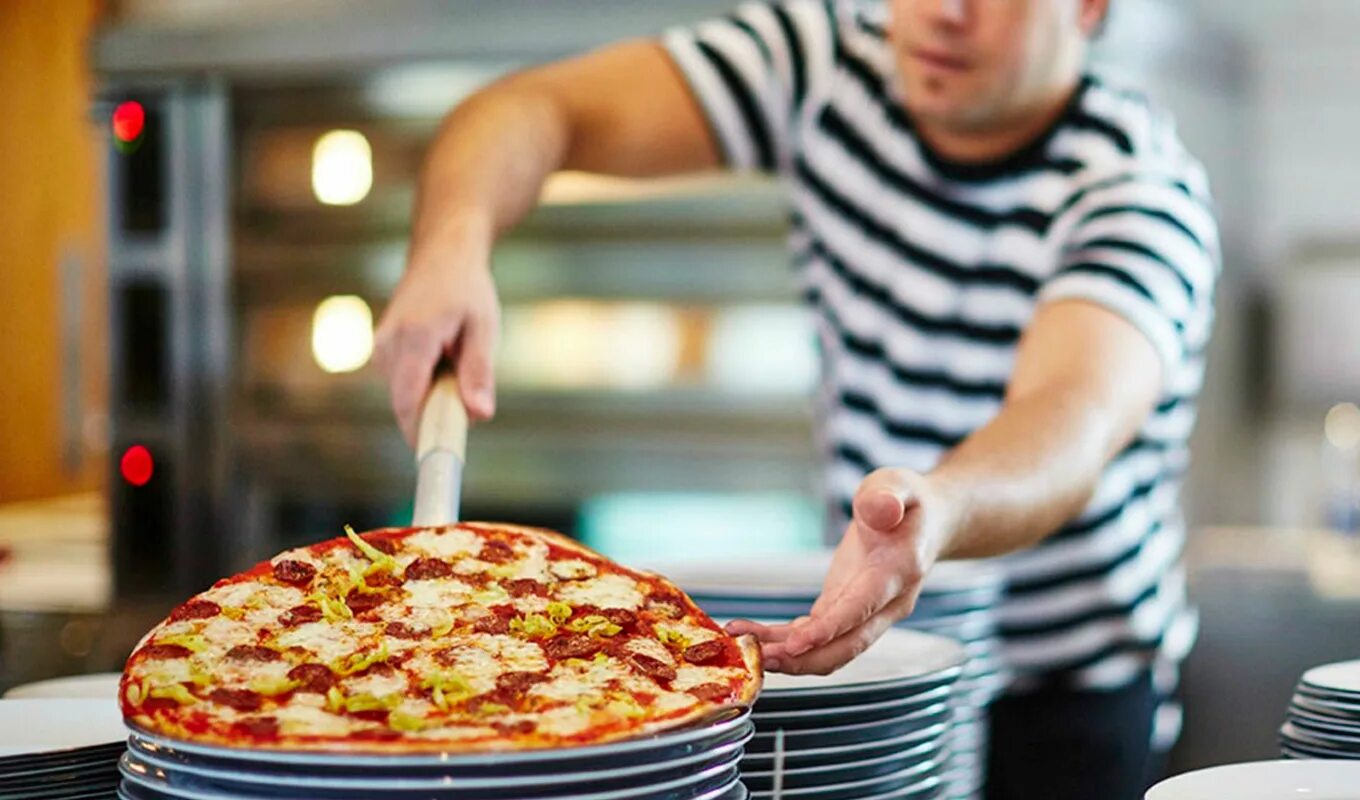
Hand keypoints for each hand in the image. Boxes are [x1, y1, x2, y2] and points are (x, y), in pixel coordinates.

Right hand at [374, 232, 499, 444]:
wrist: (442, 253)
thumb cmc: (468, 289)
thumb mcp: (485, 327)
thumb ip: (480, 372)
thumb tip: (479, 415)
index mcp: (415, 336)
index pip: (408, 400)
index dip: (419, 434)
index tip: (437, 457)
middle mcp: (389, 343)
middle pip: (406, 402)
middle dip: (434, 413)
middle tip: (467, 404)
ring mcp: (381, 345)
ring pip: (405, 393)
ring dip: (432, 394)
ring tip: (456, 359)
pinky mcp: (382, 349)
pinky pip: (404, 381)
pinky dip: (426, 382)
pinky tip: (444, 356)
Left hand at [727, 468, 955, 674]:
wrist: (929, 523)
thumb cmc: (910, 502)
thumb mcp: (898, 484)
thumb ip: (887, 495)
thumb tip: (879, 509)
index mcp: (899, 571)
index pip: (863, 607)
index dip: (829, 628)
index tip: (795, 642)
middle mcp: (888, 604)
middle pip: (847, 645)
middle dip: (804, 658)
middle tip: (762, 658)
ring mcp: (868, 614)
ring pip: (831, 650)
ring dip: (791, 658)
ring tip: (748, 650)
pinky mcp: (847, 613)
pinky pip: (818, 637)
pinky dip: (787, 642)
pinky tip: (756, 636)